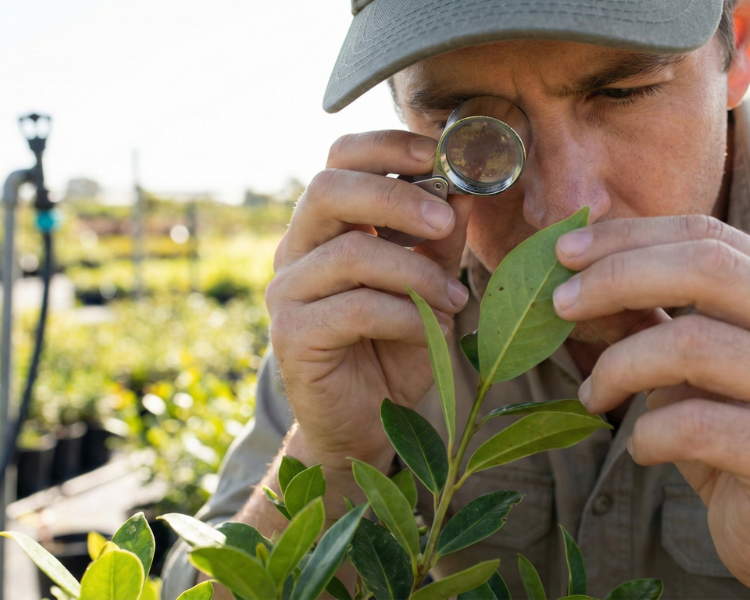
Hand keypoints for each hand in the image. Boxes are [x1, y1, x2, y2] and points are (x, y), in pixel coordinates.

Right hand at [267, 131, 472, 475]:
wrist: (367, 424)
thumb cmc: (396, 349)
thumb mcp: (429, 286)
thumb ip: (438, 241)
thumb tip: (462, 189)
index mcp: (327, 226)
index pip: (340, 158)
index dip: (387, 146)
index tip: (439, 154)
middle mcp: (296, 250)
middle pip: (328, 189)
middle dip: (396, 196)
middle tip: (445, 220)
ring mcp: (286, 291)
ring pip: (350, 252)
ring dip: (415, 272)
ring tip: (455, 299)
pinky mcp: (291, 334)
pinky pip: (355, 307)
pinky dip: (405, 315)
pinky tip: (432, 331)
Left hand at [551, 214, 749, 597]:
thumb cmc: (732, 435)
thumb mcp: (686, 367)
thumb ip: (647, 316)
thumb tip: (572, 274)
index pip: (707, 237)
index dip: (629, 238)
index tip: (563, 251)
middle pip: (708, 269)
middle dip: (617, 278)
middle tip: (558, 304)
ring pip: (693, 345)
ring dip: (618, 367)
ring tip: (594, 396)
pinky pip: (696, 426)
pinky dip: (646, 435)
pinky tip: (641, 450)